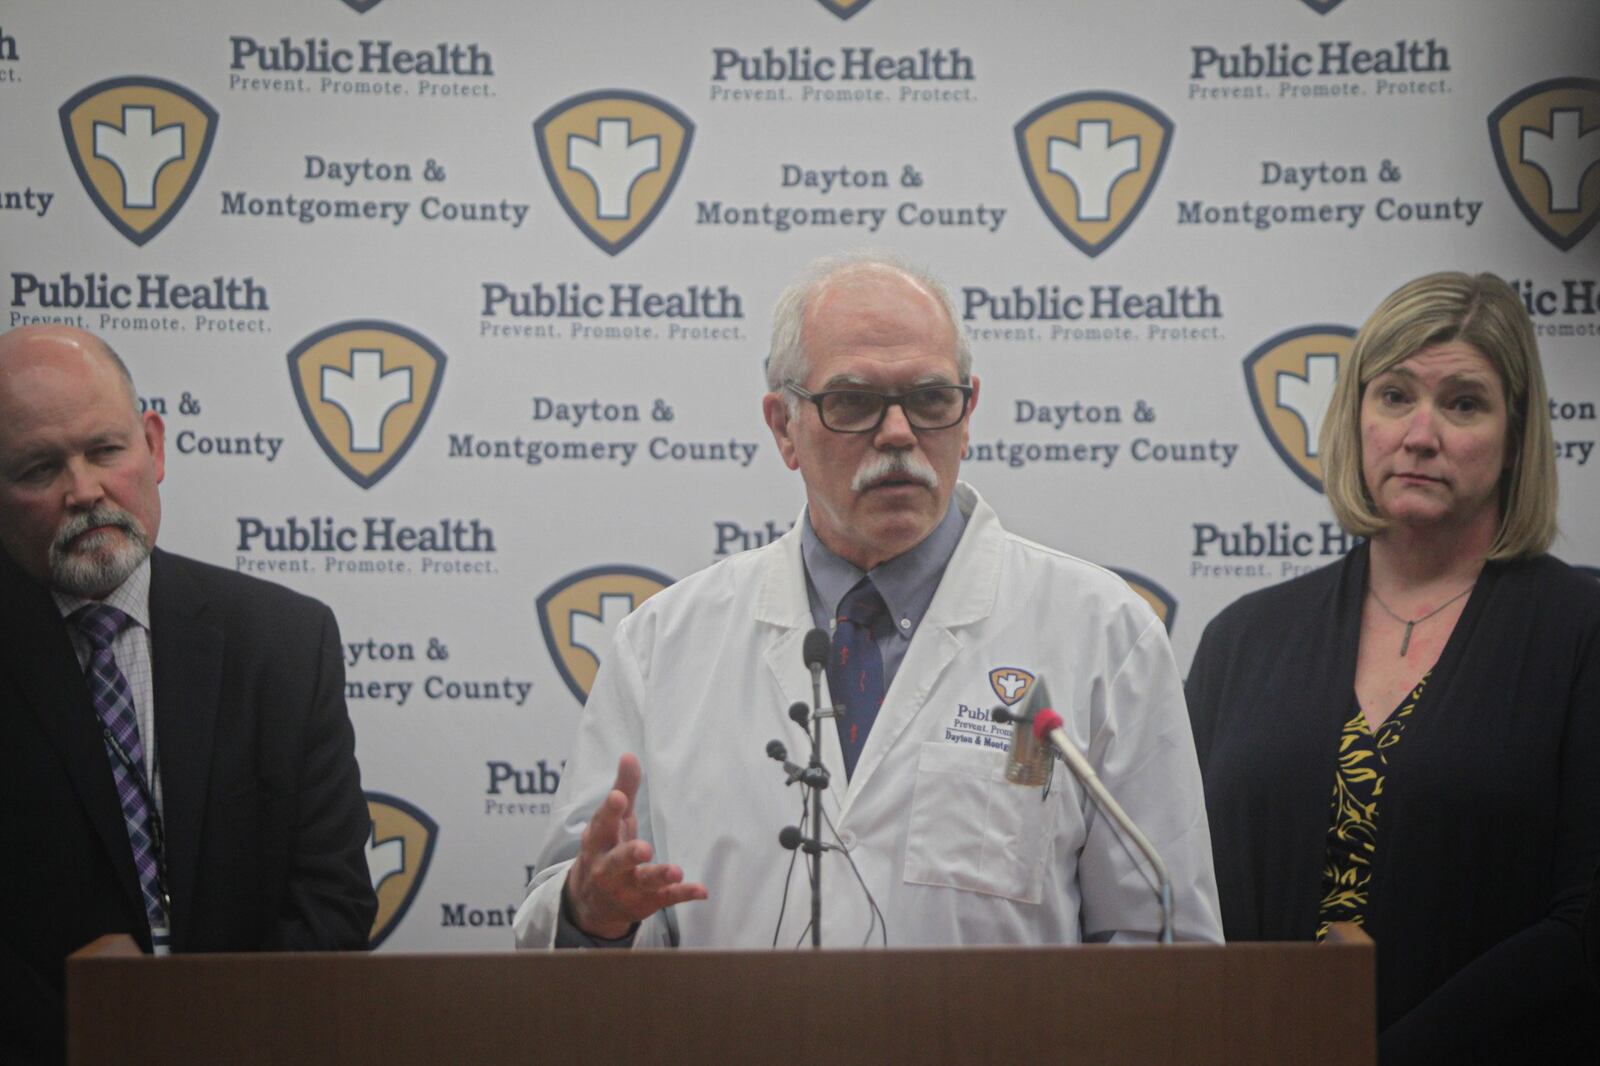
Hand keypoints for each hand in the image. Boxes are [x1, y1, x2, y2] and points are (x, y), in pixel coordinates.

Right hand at [565, 753, 707, 938]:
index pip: (603, 824)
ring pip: (642, 882)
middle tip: (644, 848)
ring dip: (659, 876)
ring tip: (676, 871)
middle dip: (629, 854)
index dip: (610, 810)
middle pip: (617, 860)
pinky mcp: (646, 902)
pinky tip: (702, 890)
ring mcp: (627, 887)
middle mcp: (608, 868)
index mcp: (598, 841)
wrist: (592, 904)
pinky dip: (683, 894)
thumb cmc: (605, 850)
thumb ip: (623, 789)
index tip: (618, 797)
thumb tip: (629, 755)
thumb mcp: (611, 822)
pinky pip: (665, 898)